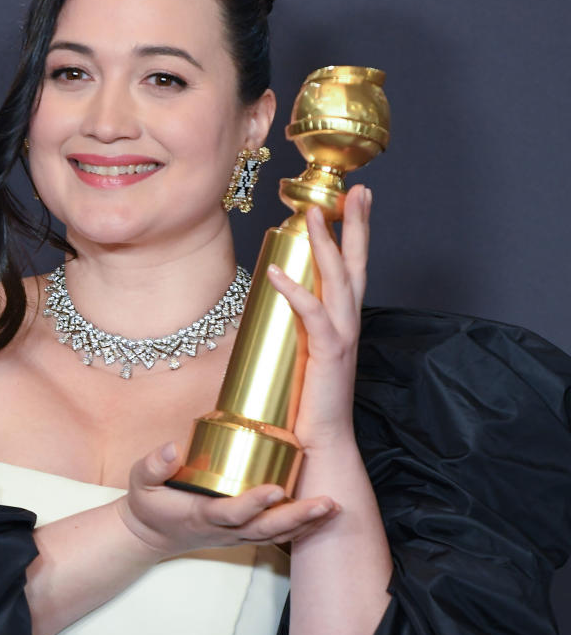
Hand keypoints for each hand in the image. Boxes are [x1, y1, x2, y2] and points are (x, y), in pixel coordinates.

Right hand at [117, 441, 338, 560]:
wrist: (152, 534)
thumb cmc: (150, 504)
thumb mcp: (140, 482)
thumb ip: (153, 465)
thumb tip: (172, 448)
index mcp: (202, 516)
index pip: (231, 513)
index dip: (253, 503)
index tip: (274, 489)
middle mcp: (225, 530)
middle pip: (266, 529)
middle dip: (298, 517)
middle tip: (326, 502)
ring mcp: (238, 536)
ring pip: (277, 535)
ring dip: (307, 523)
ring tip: (335, 506)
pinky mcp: (246, 534)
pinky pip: (278, 535)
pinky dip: (303, 527)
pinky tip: (325, 514)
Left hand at [266, 184, 371, 451]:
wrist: (320, 443)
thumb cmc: (308, 404)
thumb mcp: (302, 355)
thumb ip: (298, 328)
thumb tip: (274, 302)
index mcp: (344, 323)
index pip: (352, 271)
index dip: (356, 235)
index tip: (356, 201)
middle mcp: (349, 325)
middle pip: (355, 265)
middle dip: (357, 226)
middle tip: (359, 191)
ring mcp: (342, 338)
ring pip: (337, 281)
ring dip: (326, 244)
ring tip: (315, 212)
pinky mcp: (328, 354)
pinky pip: (313, 314)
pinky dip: (295, 290)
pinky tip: (278, 270)